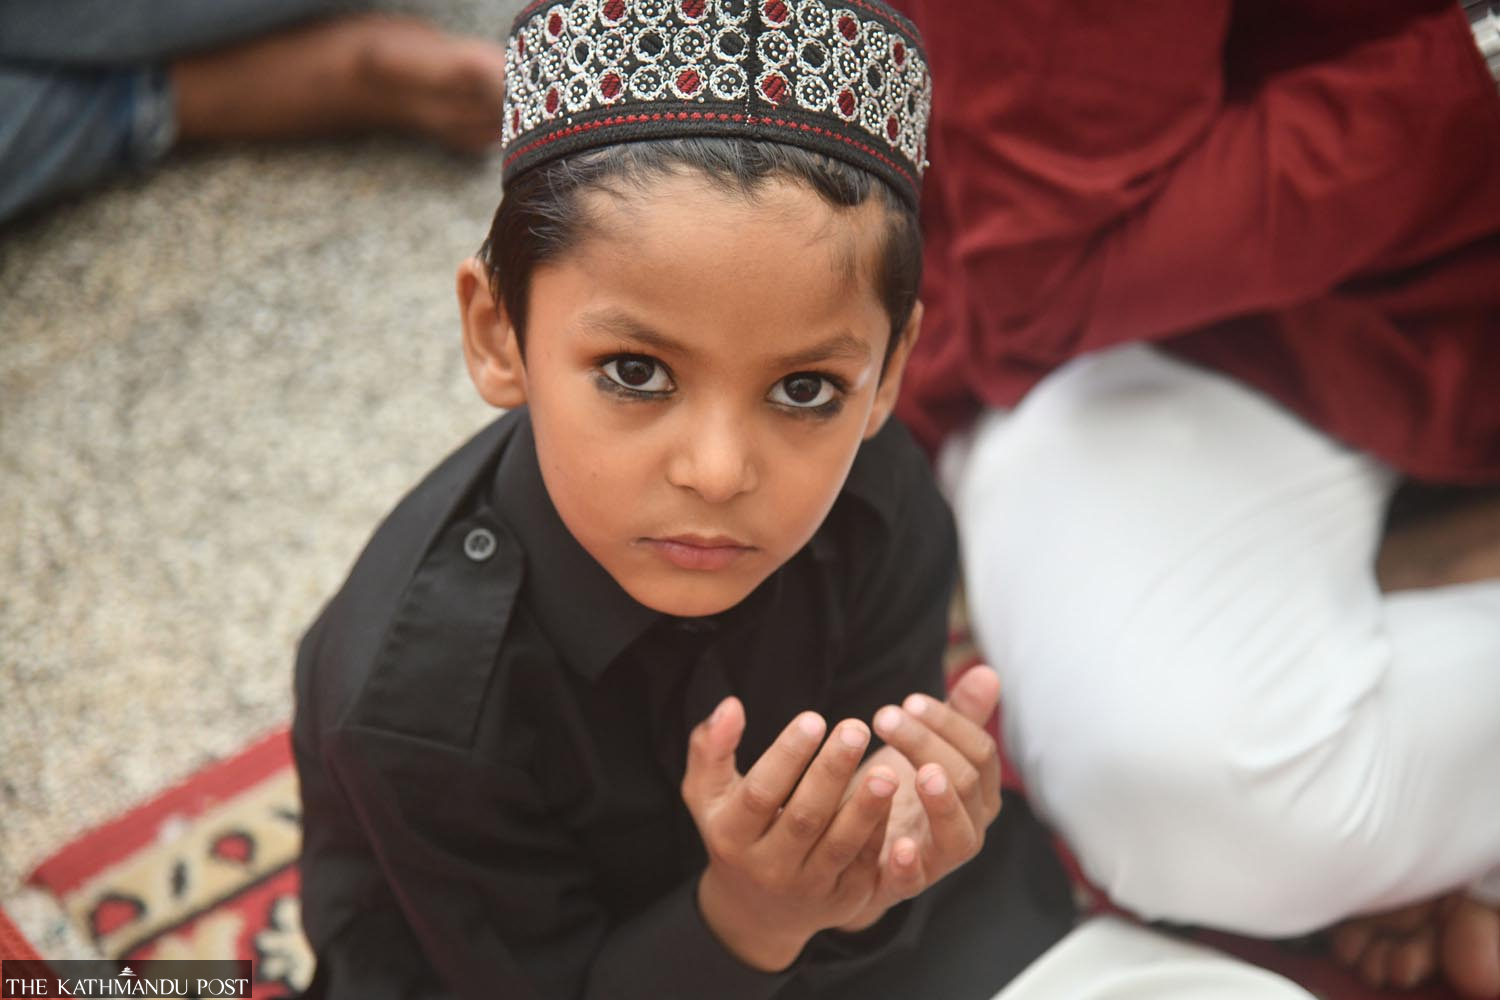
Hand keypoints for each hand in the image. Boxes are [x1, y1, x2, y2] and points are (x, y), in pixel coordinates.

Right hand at [681, 698, 900, 970]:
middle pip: (804, 817)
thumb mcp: (707, 794)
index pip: (761, 793)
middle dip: (832, 771)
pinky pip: (863, 864)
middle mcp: (767, 867)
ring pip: (839, 844)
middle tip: (856, 729)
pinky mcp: (841, 901)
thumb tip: (730, 705)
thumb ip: (710, 748)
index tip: (813, 718)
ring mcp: (806, 888)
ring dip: (865, 807)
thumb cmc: (733, 831)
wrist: (754, 911)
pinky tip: (894, 797)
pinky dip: (879, 831)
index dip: (787, 756)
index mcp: (732, 836)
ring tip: (886, 769)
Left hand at [835, 665, 1003, 931]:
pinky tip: (895, 844)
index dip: (949, 724)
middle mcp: (967, 826)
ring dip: (940, 802)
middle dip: (928, 745)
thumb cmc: (895, 791)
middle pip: (966, 782)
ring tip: (919, 773)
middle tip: (885, 716)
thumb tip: (988, 671)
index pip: (980, 752)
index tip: (910, 701)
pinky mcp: (903, 885)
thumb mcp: (922, 749)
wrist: (853, 851)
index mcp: (976, 791)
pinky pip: (914, 881)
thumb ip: (956, 716)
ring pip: (958, 835)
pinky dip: (909, 865)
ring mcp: (940, 859)